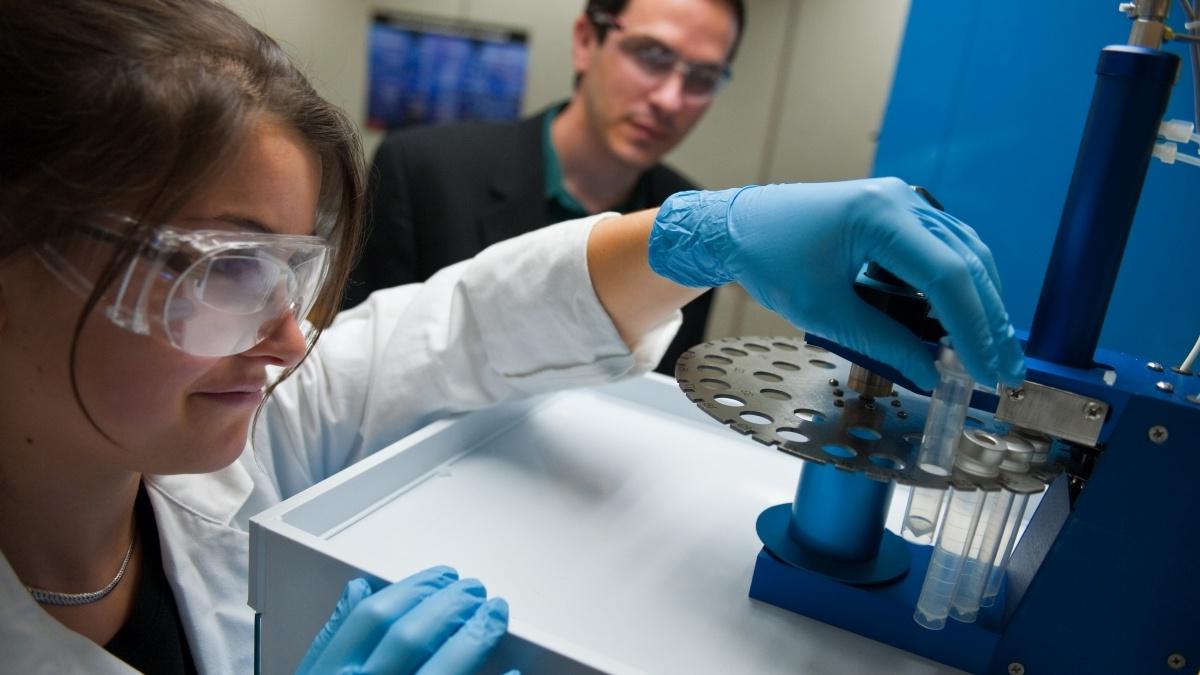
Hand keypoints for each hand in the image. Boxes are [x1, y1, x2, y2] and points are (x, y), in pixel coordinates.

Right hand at [297, 566, 509, 674]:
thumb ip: (333, 637)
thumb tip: (358, 590)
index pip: (373, 618)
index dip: (414, 589)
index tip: (442, 577)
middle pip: (411, 635)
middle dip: (450, 604)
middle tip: (476, 589)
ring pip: (445, 668)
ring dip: (476, 635)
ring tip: (495, 615)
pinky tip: (513, 668)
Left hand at [648, 178, 1024, 389]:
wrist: (739, 226)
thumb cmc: (769, 261)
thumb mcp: (823, 311)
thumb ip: (883, 342)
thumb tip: (931, 374)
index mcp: (880, 216)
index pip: (947, 276)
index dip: (973, 328)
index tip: (984, 370)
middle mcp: (900, 200)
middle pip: (966, 262)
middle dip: (989, 319)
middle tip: (1006, 368)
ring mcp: (901, 202)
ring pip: (963, 253)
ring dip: (981, 302)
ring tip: (992, 350)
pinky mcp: (896, 213)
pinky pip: (942, 248)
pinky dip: (956, 285)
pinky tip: (964, 320)